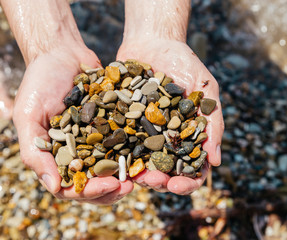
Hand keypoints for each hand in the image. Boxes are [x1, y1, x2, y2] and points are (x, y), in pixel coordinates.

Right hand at [13, 43, 132, 204]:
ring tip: (145, 174)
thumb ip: (35, 151)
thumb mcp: (29, 115)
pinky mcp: (115, 124)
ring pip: (116, 167)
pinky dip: (138, 148)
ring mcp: (100, 139)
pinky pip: (128, 140)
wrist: (62, 53)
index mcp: (58, 157)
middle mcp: (81, 153)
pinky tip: (151, 150)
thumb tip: (54, 186)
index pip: (74, 186)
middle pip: (98, 182)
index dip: (91, 191)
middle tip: (131, 186)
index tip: (109, 186)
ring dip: (129, 174)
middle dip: (114, 188)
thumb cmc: (39, 82)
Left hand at [117, 39, 223, 194]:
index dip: (187, 183)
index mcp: (188, 137)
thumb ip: (213, 123)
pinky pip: (118, 142)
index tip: (177, 185)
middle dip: (158, 181)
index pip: (192, 170)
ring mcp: (143, 134)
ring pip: (140, 164)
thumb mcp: (206, 91)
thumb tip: (217, 161)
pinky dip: (115, 153)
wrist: (154, 42)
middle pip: (164, 173)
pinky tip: (109, 157)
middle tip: (150, 179)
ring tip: (132, 173)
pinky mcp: (122, 123)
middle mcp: (165, 141)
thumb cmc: (186, 65)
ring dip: (136, 173)